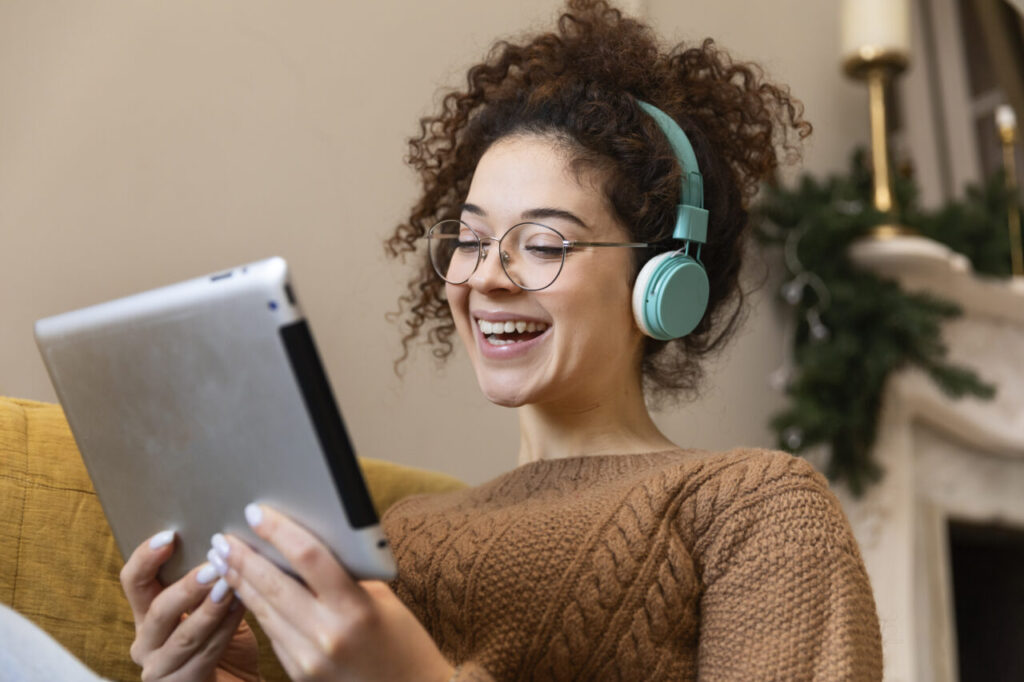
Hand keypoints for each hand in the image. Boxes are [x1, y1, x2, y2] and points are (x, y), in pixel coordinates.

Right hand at [120, 531, 259, 681]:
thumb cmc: (226, 639)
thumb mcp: (215, 603)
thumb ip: (211, 579)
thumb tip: (228, 540)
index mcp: (147, 614)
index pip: (134, 582)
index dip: (146, 558)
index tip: (169, 536)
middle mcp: (146, 642)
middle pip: (157, 610)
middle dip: (187, 586)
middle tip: (213, 566)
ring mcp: (159, 668)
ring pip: (183, 635)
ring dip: (210, 609)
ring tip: (230, 586)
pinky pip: (204, 654)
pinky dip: (225, 629)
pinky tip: (241, 610)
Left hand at [211, 504, 453, 681]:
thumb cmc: (403, 639)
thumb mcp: (383, 598)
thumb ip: (347, 572)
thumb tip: (305, 542)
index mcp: (355, 608)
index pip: (308, 558)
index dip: (278, 531)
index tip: (256, 512)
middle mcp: (327, 634)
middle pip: (274, 585)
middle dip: (244, 558)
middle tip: (223, 537)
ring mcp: (309, 659)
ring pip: (264, 610)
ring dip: (241, 582)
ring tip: (224, 559)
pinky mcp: (299, 674)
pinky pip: (272, 633)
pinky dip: (257, 608)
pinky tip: (245, 590)